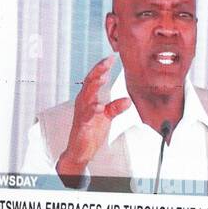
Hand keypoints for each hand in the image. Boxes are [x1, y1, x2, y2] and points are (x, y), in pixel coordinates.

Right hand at [55, 55, 131, 187]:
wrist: (80, 150)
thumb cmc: (90, 131)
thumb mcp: (107, 116)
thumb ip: (115, 107)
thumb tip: (127, 100)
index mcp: (88, 98)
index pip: (94, 79)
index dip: (102, 68)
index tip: (111, 58)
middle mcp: (83, 103)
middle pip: (89, 83)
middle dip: (98, 71)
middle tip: (107, 62)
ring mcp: (81, 114)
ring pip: (86, 96)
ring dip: (93, 87)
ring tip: (102, 78)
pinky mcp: (81, 126)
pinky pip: (86, 116)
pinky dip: (92, 111)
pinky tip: (99, 107)